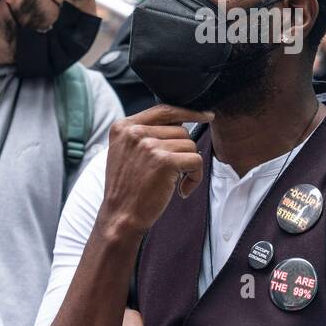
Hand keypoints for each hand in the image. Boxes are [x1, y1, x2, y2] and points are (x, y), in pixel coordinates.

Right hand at [99, 104, 211, 238]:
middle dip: (183, 152)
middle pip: (180, 130)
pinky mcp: (164, 161)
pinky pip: (196, 160)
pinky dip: (195, 177)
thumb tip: (180, 121)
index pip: (163, 109)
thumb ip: (145, 133)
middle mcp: (134, 132)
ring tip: (173, 182)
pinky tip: (181, 189)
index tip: (206, 115)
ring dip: (189, 166)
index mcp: (123, 126)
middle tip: (172, 173)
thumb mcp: (124, 152)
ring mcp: (149, 145)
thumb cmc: (127, 188)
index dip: (188, 112)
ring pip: (190, 145)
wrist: (120, 216)